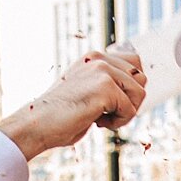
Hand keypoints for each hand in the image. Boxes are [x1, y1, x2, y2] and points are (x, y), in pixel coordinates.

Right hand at [0, 53, 147, 158]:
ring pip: (139, 94)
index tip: (110, 102)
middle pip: (141, 79)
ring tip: (100, 118)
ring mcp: (102, 69)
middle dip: (130, 101)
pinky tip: (97, 122)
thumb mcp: (88, 92)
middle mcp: (99, 58)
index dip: (130, 87)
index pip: (135, 62)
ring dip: (124, 114)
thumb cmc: (62, 115)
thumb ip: (109, 83)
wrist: (39, 124)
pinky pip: (131, 110)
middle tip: (106, 112)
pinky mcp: (104, 86)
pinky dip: (118, 123)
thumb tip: (142, 82)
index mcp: (94, 57)